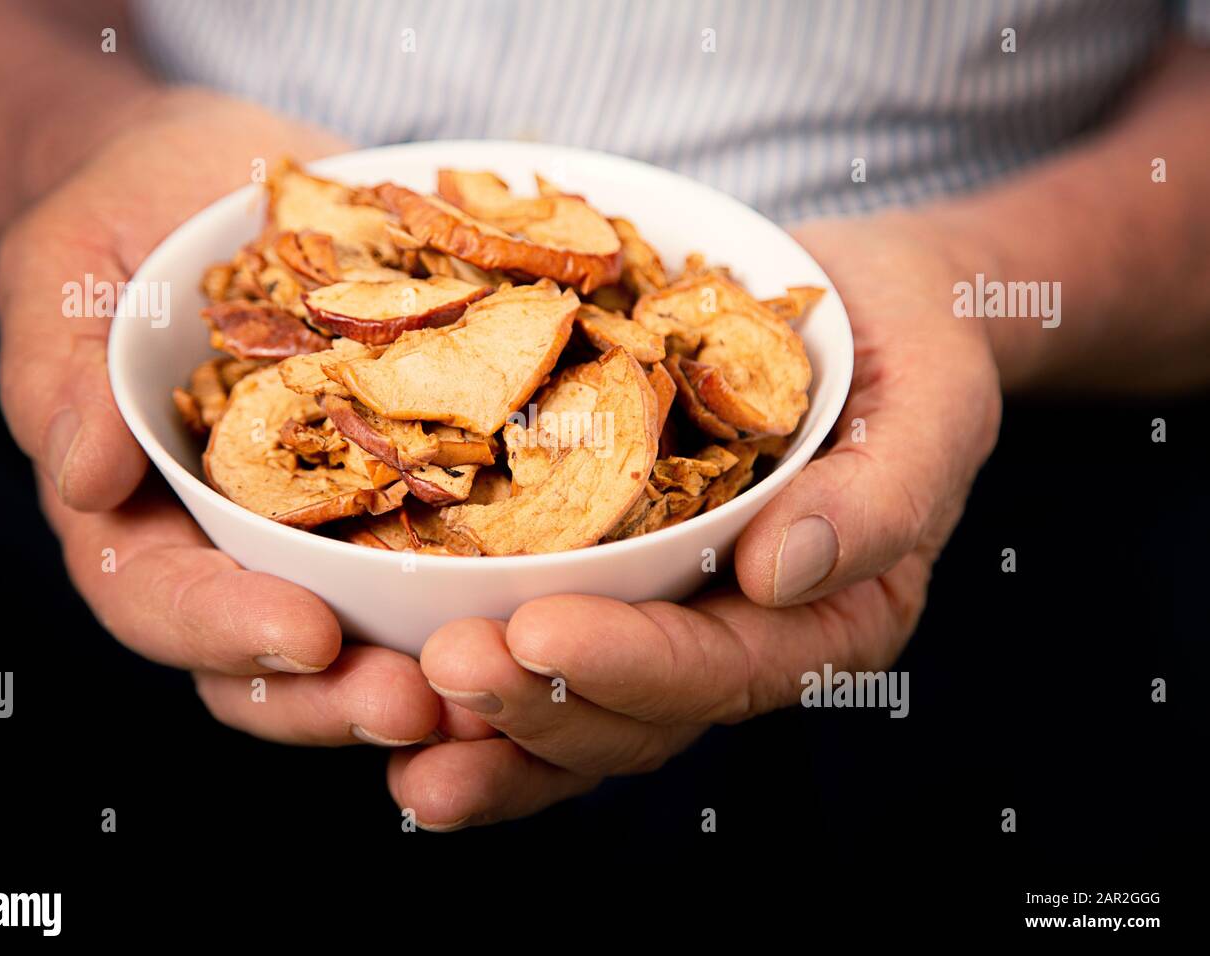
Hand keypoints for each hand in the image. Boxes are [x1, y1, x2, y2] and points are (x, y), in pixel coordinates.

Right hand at [0, 89, 439, 746]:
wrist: (211, 179)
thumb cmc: (119, 221)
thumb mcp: (66, 279)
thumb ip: (64, 380)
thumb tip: (84, 478)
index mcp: (141, 517)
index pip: (164, 604)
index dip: (228, 633)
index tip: (305, 636)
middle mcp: (240, 542)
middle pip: (275, 659)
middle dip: (341, 696)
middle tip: (417, 702)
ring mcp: (328, 519)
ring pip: (370, 628)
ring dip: (430, 669)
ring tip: (499, 681)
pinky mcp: (405, 477)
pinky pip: (447, 543)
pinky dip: (492, 581)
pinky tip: (555, 592)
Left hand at [389, 214, 1002, 827]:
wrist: (857, 309)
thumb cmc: (909, 348)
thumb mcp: (931, 401)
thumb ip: (883, 495)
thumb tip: (785, 574)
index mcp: (828, 622)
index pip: (724, 671)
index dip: (631, 667)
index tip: (536, 634)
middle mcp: (742, 642)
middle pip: (635, 717)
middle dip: (535, 707)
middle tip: (439, 673)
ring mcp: (671, 621)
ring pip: (576, 712)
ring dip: (484, 730)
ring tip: (392, 721)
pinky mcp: (614, 586)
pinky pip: (543, 655)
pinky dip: (473, 687)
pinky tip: (394, 683)